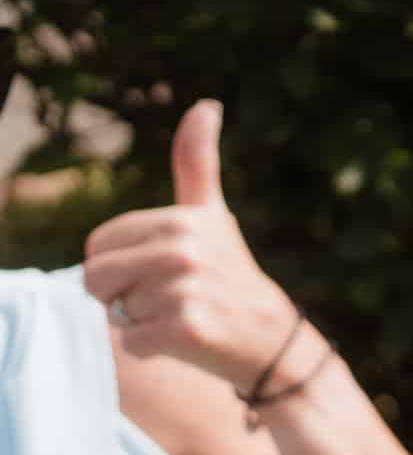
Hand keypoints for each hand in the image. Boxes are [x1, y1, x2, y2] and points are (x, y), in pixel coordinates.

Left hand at [82, 99, 300, 391]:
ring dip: (141, 323)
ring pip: (115, 313)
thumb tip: (206, 105)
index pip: (98, 246)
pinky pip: (131, 342)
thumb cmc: (232, 277)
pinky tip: (188, 340)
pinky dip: (152, 349)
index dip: (120, 264)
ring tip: (184, 317)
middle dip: (121, 296)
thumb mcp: (212, 216)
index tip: (161, 270)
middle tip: (169, 299)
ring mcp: (185, 290)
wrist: (274, 341)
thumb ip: (197, 163)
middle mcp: (183, 251)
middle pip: (95, 279)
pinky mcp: (186, 328)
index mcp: (180, 222)